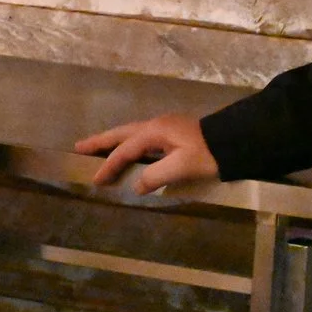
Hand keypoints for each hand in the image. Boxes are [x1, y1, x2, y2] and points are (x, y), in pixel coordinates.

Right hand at [74, 113, 219, 192]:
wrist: (233, 141)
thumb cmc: (208, 155)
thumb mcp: (181, 167)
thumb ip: (155, 176)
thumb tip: (136, 186)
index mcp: (154, 132)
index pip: (125, 150)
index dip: (109, 165)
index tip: (95, 180)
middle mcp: (155, 125)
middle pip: (121, 133)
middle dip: (100, 141)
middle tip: (78, 147)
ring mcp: (164, 126)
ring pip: (131, 133)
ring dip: (113, 140)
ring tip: (96, 146)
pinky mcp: (172, 132)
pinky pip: (141, 136)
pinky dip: (127, 142)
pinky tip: (128, 149)